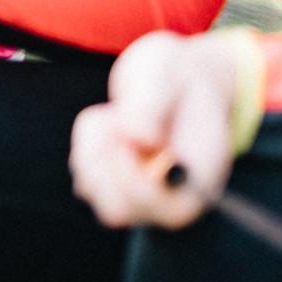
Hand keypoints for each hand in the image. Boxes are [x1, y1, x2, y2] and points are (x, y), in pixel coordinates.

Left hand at [68, 30, 245, 229]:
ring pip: (92, 188)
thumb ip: (153, 101)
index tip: (125, 139)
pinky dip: (86, 140)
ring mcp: (137, 190)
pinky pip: (82, 169)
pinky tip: (107, 118)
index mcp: (199, 178)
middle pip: (116, 210)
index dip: (136, 183)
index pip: (168, 213)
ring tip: (115, 114)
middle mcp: (168, 195)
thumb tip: (139, 137)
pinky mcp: (112, 178)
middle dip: (103, 164)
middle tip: (115, 122)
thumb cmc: (176, 73)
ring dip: (92, 146)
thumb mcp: (167, 69)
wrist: (174, 74)